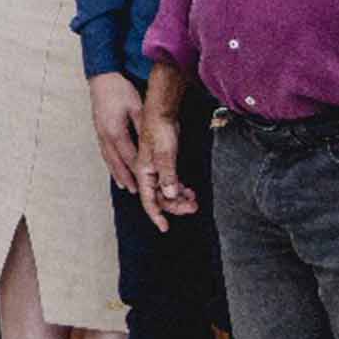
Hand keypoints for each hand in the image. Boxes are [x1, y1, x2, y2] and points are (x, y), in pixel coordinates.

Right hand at [88, 72, 144, 193]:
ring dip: (118, 174)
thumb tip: (151, 142)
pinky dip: (111, 164)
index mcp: (116, 132)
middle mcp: (106, 136)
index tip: (149, 183)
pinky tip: (114, 169)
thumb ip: (142, 126)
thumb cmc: (119, 89)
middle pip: (118, 163)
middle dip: (128, 178)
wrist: (101, 77)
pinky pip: (105, 152)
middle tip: (137, 192)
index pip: (130, 157)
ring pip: (110, 159)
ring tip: (126, 187)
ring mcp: (100, 134)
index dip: (140, 171)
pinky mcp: (99, 130)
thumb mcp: (136, 106)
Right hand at [131, 104, 195, 229]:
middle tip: (193, 208)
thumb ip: (167, 175)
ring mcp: (156, 168)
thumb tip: (170, 195)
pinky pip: (171, 182)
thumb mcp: (165, 153)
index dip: (156, 215)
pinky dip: (180, 189)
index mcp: (144, 172)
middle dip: (175, 206)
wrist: (161, 110)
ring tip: (194, 200)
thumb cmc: (159, 128)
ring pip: (166, 190)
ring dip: (180, 198)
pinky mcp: (163, 162)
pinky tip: (189, 190)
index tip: (165, 228)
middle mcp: (148, 172)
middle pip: (160, 197)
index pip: (149, 199)